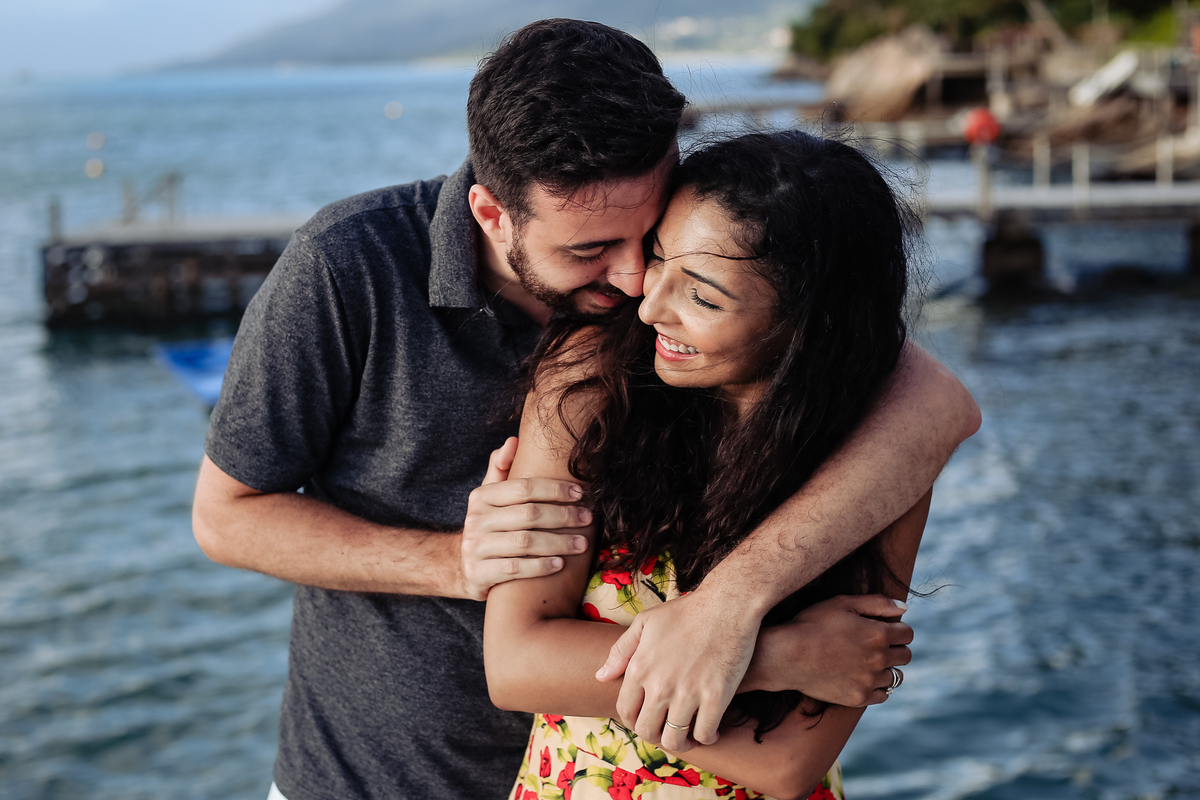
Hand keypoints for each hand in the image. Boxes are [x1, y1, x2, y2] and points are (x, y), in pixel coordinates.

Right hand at [460, 437, 591, 600]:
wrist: (462, 566)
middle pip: (529, 514)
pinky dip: (540, 567)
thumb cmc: (488, 525)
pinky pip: (516, 569)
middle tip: (588, 519)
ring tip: (582, 544)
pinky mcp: (479, 573)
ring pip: (525, 543)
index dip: (555, 489)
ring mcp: (475, 548)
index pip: (524, 487)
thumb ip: (500, 468)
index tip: (580, 493)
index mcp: (481, 497)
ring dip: (559, 543)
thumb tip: (514, 440)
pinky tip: (560, 564)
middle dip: (564, 516)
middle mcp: (476, 520)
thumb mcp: (489, 496)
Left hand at [596, 586, 761, 752]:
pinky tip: (710, 730)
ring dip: (681, 743)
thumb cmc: (685, 612)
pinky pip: (705, 734)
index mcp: (640, 668)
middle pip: (648, 731)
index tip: (647, 720)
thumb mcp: (646, 622)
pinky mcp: (715, 697)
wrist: (726, 605)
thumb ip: (621, 650)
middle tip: (667, 730)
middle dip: (655, 736)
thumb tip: (601, 676)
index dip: (634, 721)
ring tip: (687, 736)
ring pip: (675, 739)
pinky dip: (707, 737)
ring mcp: (688, 693)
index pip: (626, 712)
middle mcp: (660, 685)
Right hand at [753, 594, 912, 706]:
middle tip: (873, 644)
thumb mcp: (843, 603)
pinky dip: (877, 686)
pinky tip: (862, 677)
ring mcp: (869, 681)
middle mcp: (879, 659)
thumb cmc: (812, 624)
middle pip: (905, 655)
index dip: (896, 628)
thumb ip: (878, 603)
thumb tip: (905, 608)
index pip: (907, 633)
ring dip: (887, 668)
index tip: (882, 628)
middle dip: (894, 647)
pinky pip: (882, 694)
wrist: (786, 655)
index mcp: (878, 634)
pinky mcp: (859, 697)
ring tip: (866, 661)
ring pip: (896, 676)